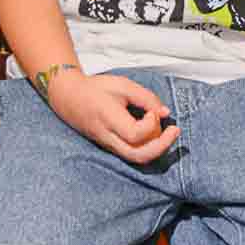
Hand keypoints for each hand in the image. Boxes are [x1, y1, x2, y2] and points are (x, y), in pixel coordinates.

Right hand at [46, 68, 178, 165]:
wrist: (69, 99)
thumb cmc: (96, 89)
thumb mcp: (122, 85)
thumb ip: (146, 98)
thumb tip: (166, 113)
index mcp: (108, 119)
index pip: (136, 134)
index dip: (151, 124)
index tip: (151, 111)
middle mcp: (108, 137)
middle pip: (139, 155)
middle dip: (162, 146)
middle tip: (175, 130)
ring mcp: (109, 146)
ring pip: (137, 158)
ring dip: (157, 148)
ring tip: (166, 132)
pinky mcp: (112, 148)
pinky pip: (133, 154)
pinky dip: (148, 147)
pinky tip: (154, 134)